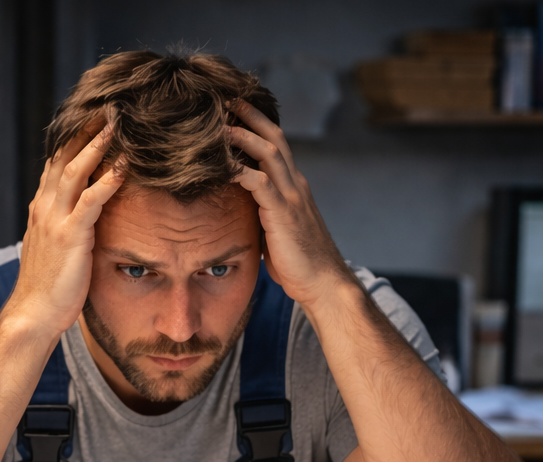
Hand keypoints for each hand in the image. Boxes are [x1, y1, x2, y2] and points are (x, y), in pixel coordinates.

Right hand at [6, 124, 123, 337]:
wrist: (33, 313)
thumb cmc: (48, 287)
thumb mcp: (55, 248)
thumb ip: (66, 227)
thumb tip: (83, 218)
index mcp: (41, 208)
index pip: (56, 164)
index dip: (73, 139)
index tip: (91, 118)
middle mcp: (44, 207)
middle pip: (64, 157)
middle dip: (85, 131)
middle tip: (106, 107)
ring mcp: (55, 220)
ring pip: (75, 171)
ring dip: (97, 145)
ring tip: (117, 125)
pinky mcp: (70, 236)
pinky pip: (90, 200)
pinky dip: (108, 180)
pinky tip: (125, 166)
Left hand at [227, 100, 353, 307]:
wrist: (323, 282)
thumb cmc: (299, 263)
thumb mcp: (278, 230)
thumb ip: (264, 213)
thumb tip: (241, 210)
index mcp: (294, 186)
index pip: (277, 143)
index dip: (257, 123)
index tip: (235, 110)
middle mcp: (295, 184)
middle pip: (274, 136)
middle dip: (250, 115)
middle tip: (226, 98)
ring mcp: (291, 197)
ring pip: (267, 153)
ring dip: (242, 136)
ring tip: (219, 124)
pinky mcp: (283, 214)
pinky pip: (260, 183)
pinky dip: (240, 171)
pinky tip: (222, 166)